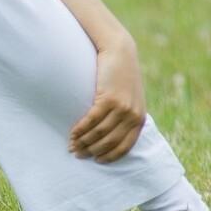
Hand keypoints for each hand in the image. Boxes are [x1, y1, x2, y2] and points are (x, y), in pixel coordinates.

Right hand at [69, 37, 146, 163]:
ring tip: (72, 145)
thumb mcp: (129, 98)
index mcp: (139, 118)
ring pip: (99, 133)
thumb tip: (106, 136)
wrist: (119, 51)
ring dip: (83, 142)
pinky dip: (80, 130)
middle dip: (92, 151)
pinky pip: (91, 121)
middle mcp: (132, 115)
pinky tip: (72, 134)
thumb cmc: (120, 76)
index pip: (124, 146)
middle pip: (109, 142)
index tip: (96, 160)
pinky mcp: (109, 99)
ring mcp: (122, 107)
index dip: (109, 156)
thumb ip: (123, 116)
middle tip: (77, 153)